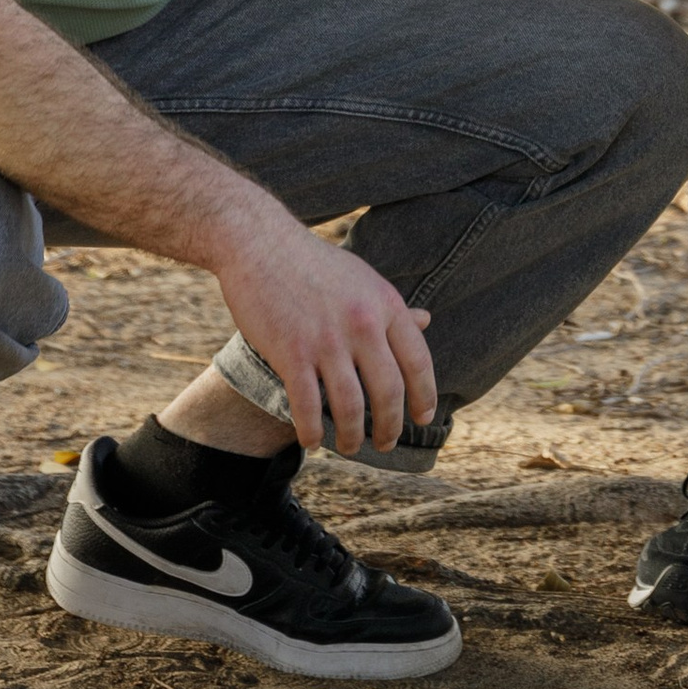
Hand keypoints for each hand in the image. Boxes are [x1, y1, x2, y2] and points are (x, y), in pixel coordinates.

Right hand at [215, 196, 436, 455]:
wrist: (260, 242)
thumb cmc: (313, 262)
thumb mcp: (363, 279)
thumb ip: (392, 307)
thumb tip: (427, 320)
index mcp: (385, 304)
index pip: (418, 361)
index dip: (424, 396)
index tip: (423, 418)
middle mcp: (363, 324)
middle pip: (388, 393)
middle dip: (390, 427)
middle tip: (385, 443)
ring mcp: (326, 340)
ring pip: (350, 408)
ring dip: (351, 437)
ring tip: (349, 446)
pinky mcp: (291, 353)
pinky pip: (307, 407)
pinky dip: (311, 432)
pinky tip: (311, 440)